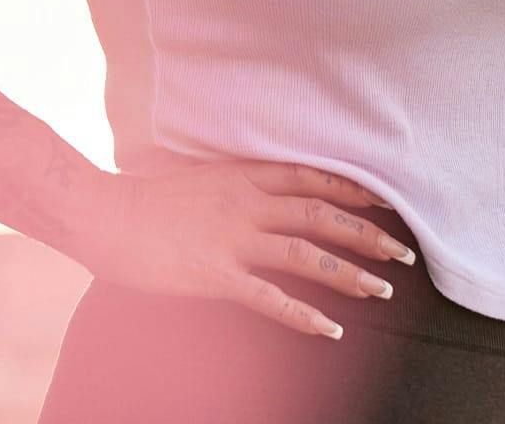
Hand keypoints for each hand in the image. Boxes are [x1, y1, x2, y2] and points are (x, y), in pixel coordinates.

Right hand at [72, 160, 416, 339]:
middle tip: (403, 250)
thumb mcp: (193, 177)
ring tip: (381, 288)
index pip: (310, 176)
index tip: (385, 200)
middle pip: (321, 213)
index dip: (352, 188)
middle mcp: (245, 203)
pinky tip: (331, 329)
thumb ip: (228, 185)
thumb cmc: (138, 197)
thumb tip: (251, 192)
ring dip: (349, 272)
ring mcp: (232, 238)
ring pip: (307, 253)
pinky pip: (271, 297)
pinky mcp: (216, 274)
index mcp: (240, 175)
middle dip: (367, 232)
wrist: (101, 212)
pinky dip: (305, 314)